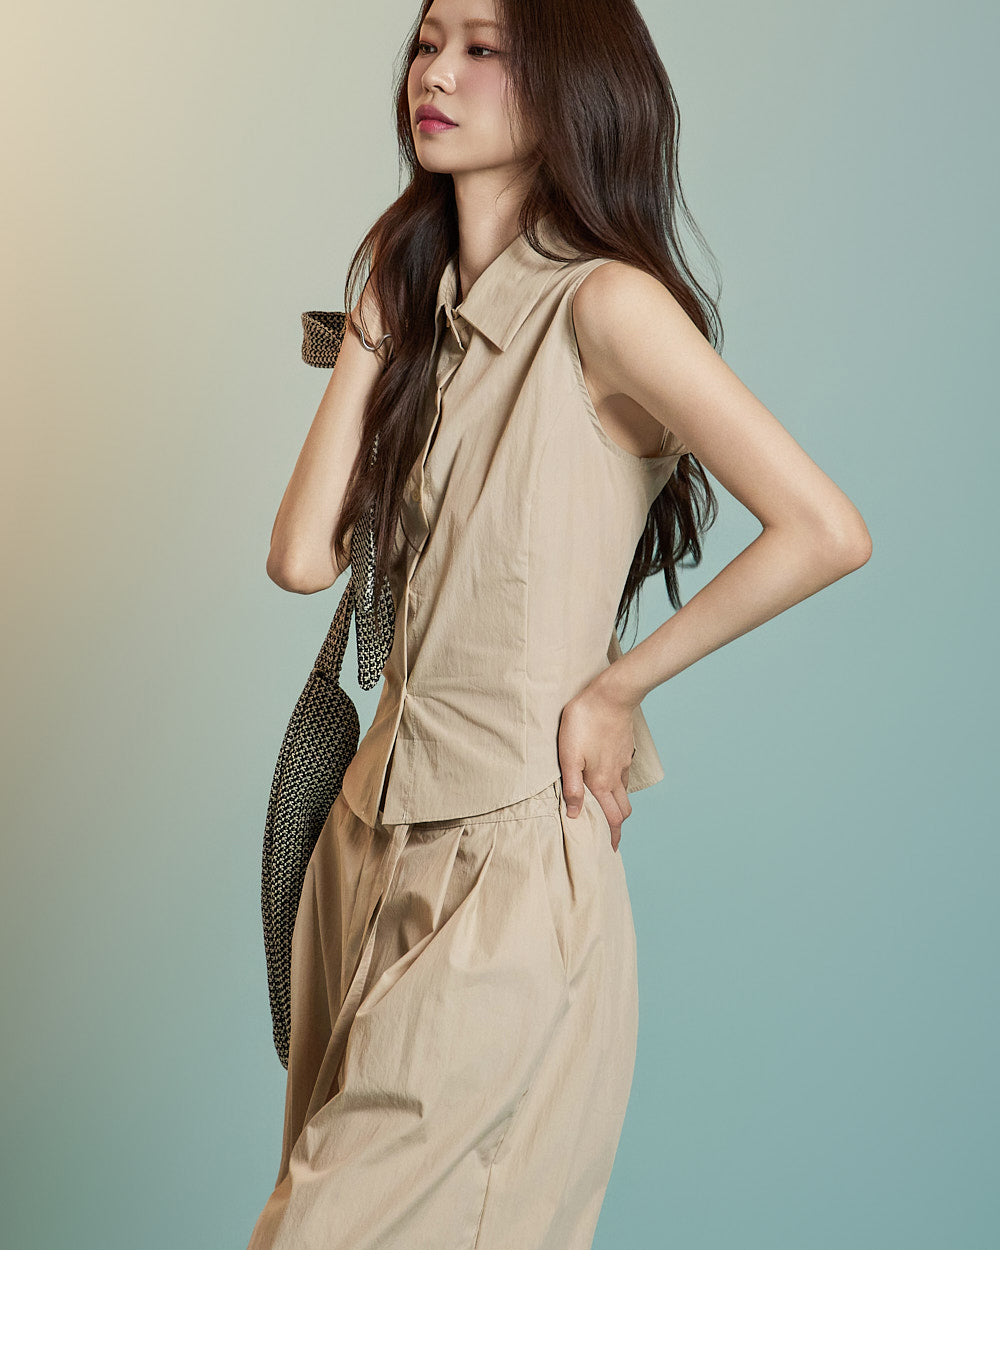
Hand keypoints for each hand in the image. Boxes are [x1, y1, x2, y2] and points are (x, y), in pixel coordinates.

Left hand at [557, 674, 637, 851]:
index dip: (613, 836)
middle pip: (623, 809)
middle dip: (618, 824)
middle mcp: (616, 776)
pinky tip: (609, 777)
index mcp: (601, 783)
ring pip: (624, 791)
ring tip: (607, 809)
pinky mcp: (624, 748)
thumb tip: (574, 816)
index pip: (612, 818)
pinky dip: (619, 784)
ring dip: (618, 804)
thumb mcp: (569, 756)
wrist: (611, 695)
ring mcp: (623, 762)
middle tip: (610, 834)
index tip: (612, 849)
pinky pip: (624, 774)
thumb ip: (572, 788)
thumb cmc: (584, 723)